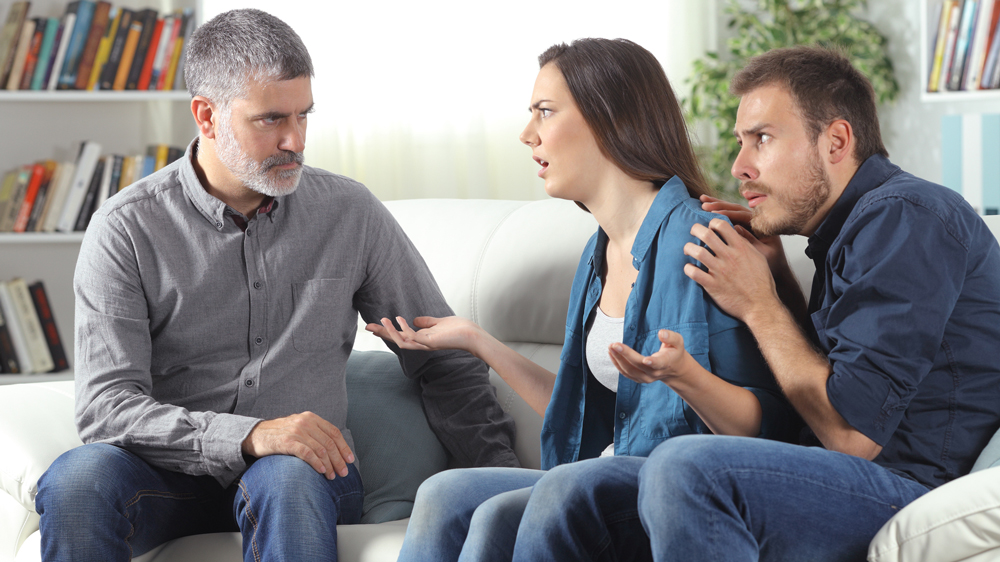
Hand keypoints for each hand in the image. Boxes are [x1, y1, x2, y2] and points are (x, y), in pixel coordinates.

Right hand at [242, 412, 354, 478]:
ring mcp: (296, 431)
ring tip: (332, 476)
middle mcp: (305, 422)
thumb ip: (315, 434)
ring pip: (321, 449)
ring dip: (329, 465)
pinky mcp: (287, 441)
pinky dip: (317, 463)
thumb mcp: (299, 428)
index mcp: (311, 418)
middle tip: (343, 473)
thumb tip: (335, 451)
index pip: (334, 433)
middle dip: (339, 459)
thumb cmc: (280, 435)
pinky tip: (321, 471)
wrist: (255, 435)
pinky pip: (307, 453)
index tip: (350, 460)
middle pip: (329, 443)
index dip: (344, 447)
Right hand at [365, 316, 481, 352]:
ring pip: (402, 342)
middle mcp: (421, 344)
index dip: (388, 332)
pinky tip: (399, 319)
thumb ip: (426, 322)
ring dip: (390, 332)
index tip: (375, 326)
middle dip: (383, 334)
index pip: (401, 336)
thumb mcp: (439, 322)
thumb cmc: (459, 330)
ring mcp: (426, 344)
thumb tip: (415, 320)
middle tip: (368, 327)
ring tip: (381, 321)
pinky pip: (413, 337)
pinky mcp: (431, 342)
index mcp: (422, 339)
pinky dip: (404, 329)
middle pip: (397, 341)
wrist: (473, 336)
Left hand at [608, 330, 693, 384]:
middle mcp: (655, 373)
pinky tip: (611, 353)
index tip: (645, 360)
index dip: (652, 362)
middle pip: (638, 365)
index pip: (659, 363)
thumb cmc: (675, 351)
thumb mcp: (678, 342)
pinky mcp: (639, 379)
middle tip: (614, 345)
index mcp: (665, 363)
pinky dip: (617, 364)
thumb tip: (661, 333)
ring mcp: (646, 378)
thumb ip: (671, 337)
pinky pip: (626, 373)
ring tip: (610, 347)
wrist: (674, 369)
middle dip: (625, 355)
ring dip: (618, 359)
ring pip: (629, 371)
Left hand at [683, 218, 777, 322]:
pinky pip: (694, 273)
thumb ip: (746, 243)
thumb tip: (735, 230)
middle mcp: (729, 257)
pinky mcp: (712, 286)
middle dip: (695, 229)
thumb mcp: (758, 257)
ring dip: (688, 248)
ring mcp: (720, 271)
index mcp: (740, 248)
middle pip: (706, 234)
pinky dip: (688, 268)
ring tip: (688, 249)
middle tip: (693, 232)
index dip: (712, 222)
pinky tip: (689, 268)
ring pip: (697, 252)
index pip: (722, 225)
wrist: (761, 305)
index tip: (709, 227)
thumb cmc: (761, 281)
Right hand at [701, 194, 789, 275]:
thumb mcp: (763, 253)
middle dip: (719, 205)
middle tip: (704, 204)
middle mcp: (755, 220)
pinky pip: (729, 215)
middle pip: (735, 209)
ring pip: (731, 209)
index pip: (742, 216)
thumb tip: (737, 228)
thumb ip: (751, 241)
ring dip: (716, 204)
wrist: (777, 266)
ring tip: (702, 200)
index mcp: (762, 225)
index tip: (713, 213)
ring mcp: (748, 221)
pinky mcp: (742, 224)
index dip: (728, 214)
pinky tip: (706, 206)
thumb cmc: (771, 262)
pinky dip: (717, 210)